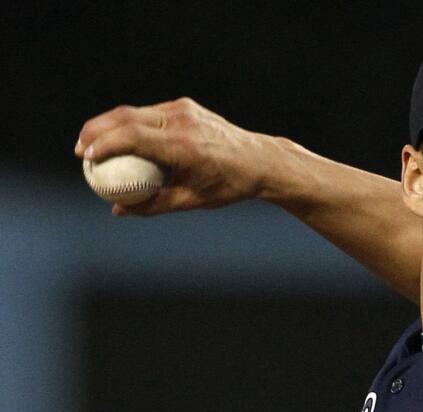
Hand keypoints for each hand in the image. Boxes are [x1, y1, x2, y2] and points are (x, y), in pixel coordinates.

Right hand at [75, 97, 270, 214]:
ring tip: (91, 142)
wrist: (260, 161)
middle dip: (96, 130)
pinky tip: (118, 137)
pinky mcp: (185, 106)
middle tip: (79, 149)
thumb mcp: (191, 201)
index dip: (104, 144)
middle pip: (126, 117)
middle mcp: (182, 122)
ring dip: (109, 124)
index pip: (133, 137)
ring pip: (135, 111)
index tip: (86, 157)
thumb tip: (117, 210)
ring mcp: (184, 110)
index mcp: (184, 146)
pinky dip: (130, 123)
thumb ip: (152, 205)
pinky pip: (150, 113)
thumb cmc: (227, 185)